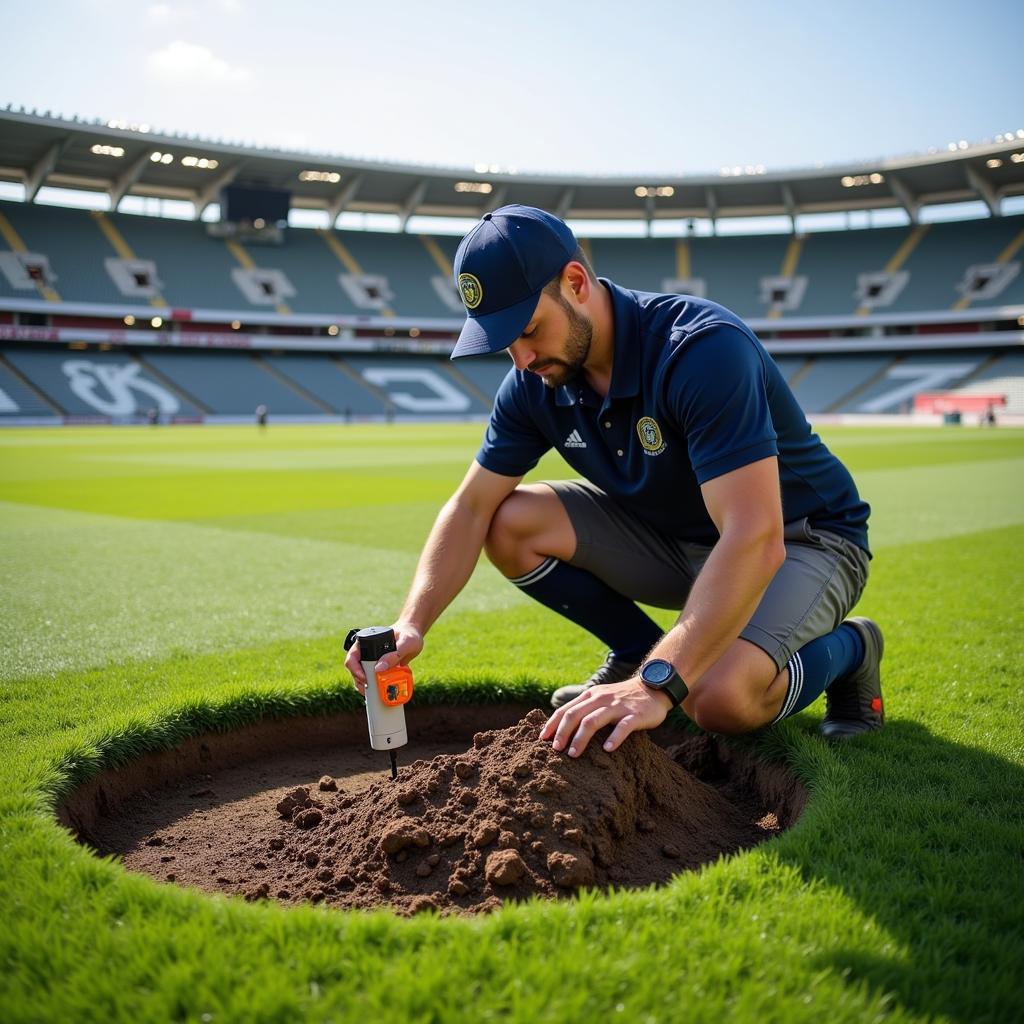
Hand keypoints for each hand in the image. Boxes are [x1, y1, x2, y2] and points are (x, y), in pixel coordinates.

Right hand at [344, 622, 423, 694]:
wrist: (415, 636)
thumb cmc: (410, 635)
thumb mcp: (406, 643)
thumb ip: (395, 654)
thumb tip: (379, 669)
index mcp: (367, 640)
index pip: (353, 656)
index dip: (354, 669)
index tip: (364, 678)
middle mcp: (367, 650)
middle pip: (354, 668)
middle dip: (358, 680)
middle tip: (368, 689)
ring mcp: (371, 659)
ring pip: (361, 674)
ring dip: (364, 685)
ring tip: (372, 693)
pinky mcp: (378, 667)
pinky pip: (371, 678)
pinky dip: (372, 686)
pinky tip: (377, 691)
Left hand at [539, 679, 672, 757]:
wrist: (653, 688)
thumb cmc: (622, 698)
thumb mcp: (600, 698)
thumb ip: (584, 708)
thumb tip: (561, 727)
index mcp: (590, 695)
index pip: (566, 709)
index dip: (552, 724)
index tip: (542, 739)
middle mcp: (600, 699)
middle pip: (575, 715)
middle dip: (562, 733)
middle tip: (555, 750)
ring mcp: (617, 706)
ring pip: (593, 721)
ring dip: (580, 738)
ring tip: (573, 754)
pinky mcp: (635, 715)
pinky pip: (622, 727)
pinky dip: (614, 738)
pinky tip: (607, 750)